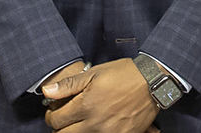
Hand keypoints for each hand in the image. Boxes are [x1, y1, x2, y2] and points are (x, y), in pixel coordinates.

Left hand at [42, 58, 158, 131]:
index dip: (51, 116)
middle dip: (60, 128)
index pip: (55, 121)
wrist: (153, 81)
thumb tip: (46, 91)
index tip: (56, 110)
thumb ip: (68, 84)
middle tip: (66, 118)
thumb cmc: (124, 74)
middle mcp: (95, 123)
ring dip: (77, 131)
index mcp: (86, 106)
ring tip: (84, 121)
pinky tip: (101, 124)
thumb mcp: (95, 73)